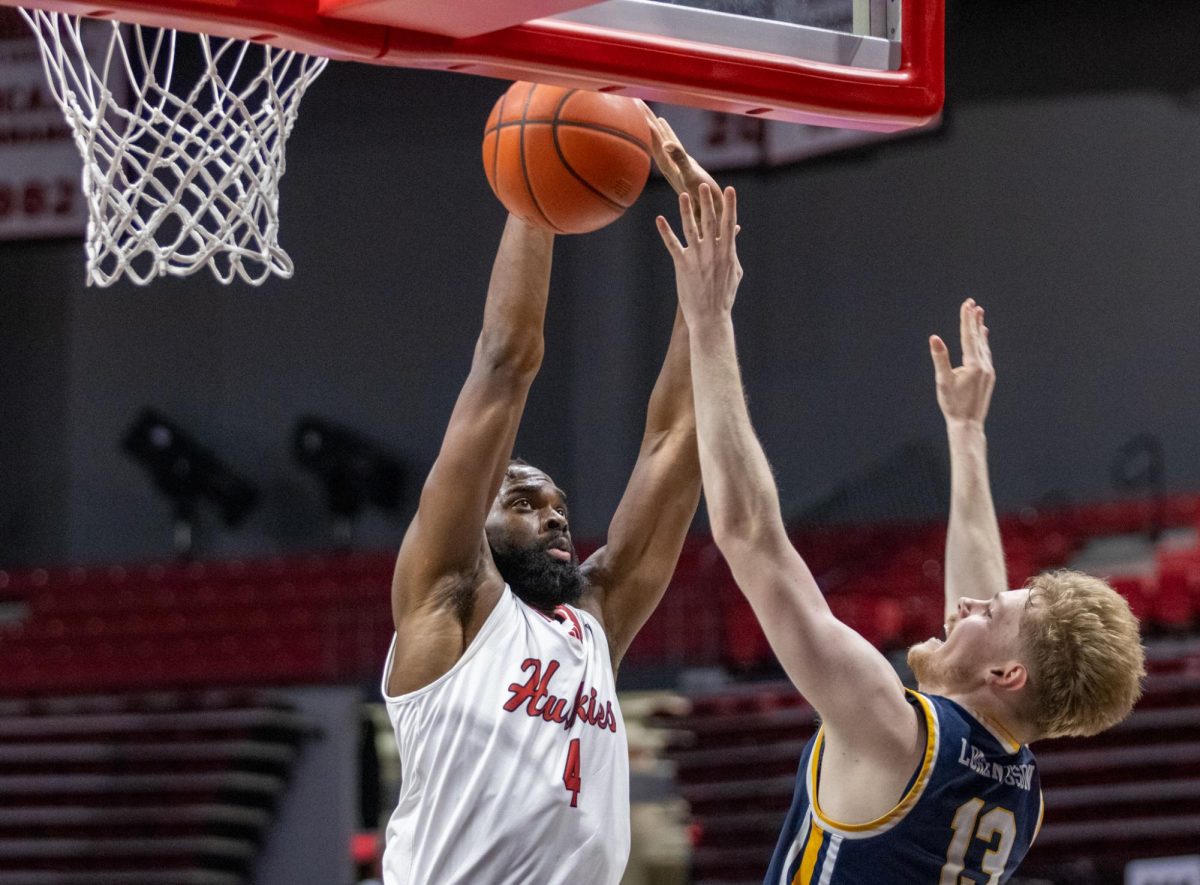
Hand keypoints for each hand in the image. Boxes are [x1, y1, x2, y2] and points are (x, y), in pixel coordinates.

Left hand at [638, 101, 721, 223]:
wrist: (711, 212)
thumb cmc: (703, 197)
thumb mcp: (691, 176)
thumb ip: (680, 159)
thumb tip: (666, 145)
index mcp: (668, 164)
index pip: (653, 140)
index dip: (645, 123)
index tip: (635, 107)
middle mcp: (668, 163)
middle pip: (652, 136)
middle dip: (643, 118)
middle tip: (633, 98)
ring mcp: (674, 162)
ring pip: (659, 138)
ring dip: (651, 122)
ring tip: (643, 106)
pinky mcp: (682, 163)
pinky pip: (670, 142)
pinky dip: (665, 131)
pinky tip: (663, 124)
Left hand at [656, 184, 741, 324]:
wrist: (710, 317)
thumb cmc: (724, 297)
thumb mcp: (734, 274)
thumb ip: (733, 254)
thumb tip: (734, 240)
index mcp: (727, 252)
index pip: (729, 224)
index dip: (729, 205)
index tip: (729, 190)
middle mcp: (712, 251)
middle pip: (709, 221)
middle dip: (707, 201)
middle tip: (703, 184)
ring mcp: (697, 257)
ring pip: (690, 228)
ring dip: (686, 210)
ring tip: (682, 194)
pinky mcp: (682, 265)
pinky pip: (672, 244)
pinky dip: (665, 231)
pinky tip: (659, 219)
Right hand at [930, 298, 993, 426]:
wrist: (968, 424)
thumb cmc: (952, 404)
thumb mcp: (943, 381)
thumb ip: (940, 358)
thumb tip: (935, 338)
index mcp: (974, 365)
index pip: (969, 336)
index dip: (966, 319)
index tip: (967, 304)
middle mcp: (985, 365)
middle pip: (978, 338)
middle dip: (974, 320)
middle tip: (973, 304)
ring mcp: (989, 371)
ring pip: (984, 346)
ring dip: (980, 330)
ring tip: (980, 316)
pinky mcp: (988, 377)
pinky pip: (986, 354)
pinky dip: (983, 343)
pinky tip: (983, 339)